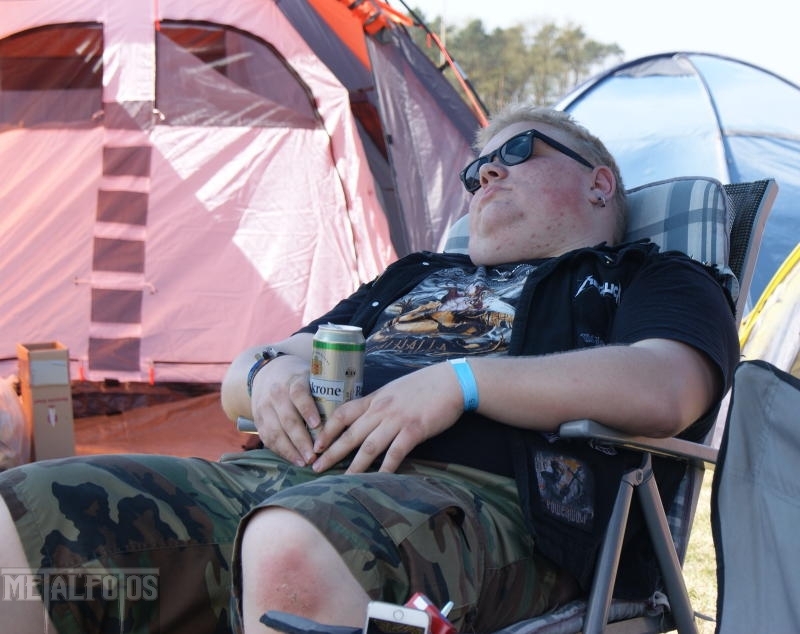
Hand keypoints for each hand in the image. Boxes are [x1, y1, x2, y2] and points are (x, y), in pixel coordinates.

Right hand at [250, 355, 320, 465]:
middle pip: (288, 419)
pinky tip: (294, 460)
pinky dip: (281, 451)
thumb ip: (327, 392)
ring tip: (305, 463)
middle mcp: (277, 393)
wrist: (268, 373)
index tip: (318, 424)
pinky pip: (267, 438)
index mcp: (294, 380)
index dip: (308, 409)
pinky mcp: (258, 419)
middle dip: (301, 440)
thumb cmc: (300, 379)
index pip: (299, 394)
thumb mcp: (312, 377)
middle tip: (314, 456)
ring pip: (275, 432)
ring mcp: (264, 407)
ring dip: (290, 450)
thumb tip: (349, 415)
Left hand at [311, 362, 463, 473]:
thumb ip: (379, 404)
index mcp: (375, 399)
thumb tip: (366, 418)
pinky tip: (379, 482)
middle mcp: (381, 409)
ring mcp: (397, 420)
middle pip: (351, 434)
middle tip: (315, 468)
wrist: (451, 381)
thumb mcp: (394, 390)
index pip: (343, 413)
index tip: (316, 445)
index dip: (327, 430)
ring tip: (342, 482)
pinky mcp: (414, 430)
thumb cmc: (424, 385)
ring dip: (354, 467)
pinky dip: (386, 469)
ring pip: (369, 447)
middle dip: (331, 453)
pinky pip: (396, 453)